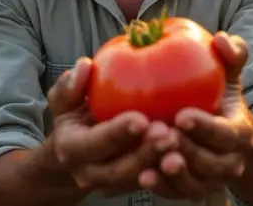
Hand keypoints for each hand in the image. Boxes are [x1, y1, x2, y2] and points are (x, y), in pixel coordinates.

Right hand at [47, 57, 178, 196]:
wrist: (77, 149)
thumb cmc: (75, 113)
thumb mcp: (64, 98)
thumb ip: (69, 84)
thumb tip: (83, 66)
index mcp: (71, 149)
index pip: (95, 143)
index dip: (118, 133)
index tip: (142, 118)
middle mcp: (89, 173)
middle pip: (120, 169)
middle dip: (145, 153)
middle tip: (169, 133)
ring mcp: (111, 184)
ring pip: (139, 178)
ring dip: (161, 162)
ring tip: (181, 142)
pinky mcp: (131, 186)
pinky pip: (153, 181)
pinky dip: (169, 168)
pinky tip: (188, 149)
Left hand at [138, 32, 252, 199]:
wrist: (225, 135)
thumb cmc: (221, 94)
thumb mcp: (230, 72)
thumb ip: (231, 53)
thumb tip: (221, 38)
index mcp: (240, 133)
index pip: (228, 134)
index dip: (206, 128)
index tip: (181, 115)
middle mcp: (230, 162)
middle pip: (210, 163)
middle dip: (186, 151)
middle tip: (160, 136)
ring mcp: (211, 181)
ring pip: (194, 184)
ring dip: (172, 175)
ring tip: (149, 163)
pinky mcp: (191, 190)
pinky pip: (176, 193)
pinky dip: (161, 187)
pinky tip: (141, 175)